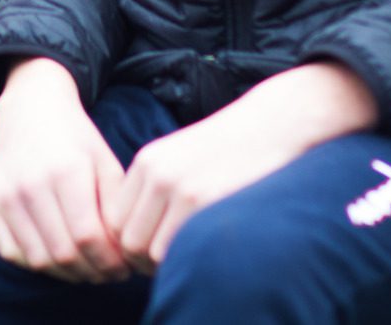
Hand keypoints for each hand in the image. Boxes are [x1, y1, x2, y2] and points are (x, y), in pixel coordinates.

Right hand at [0, 58, 129, 282]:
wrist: (29, 111)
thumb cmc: (75, 140)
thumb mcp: (105, 163)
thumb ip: (115, 208)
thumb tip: (122, 254)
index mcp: (67, 169)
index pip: (88, 236)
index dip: (109, 262)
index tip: (123, 270)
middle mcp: (31, 182)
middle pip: (63, 253)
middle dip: (92, 273)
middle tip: (107, 275)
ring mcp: (5, 193)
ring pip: (37, 259)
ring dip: (66, 275)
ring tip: (86, 271)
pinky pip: (11, 252)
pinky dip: (36, 265)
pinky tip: (56, 260)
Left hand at [105, 61, 376, 271]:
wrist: (275, 123)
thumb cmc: (233, 147)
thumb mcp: (182, 157)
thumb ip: (157, 189)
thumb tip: (136, 239)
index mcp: (148, 162)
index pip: (115, 219)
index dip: (129, 244)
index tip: (152, 252)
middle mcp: (158, 174)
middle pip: (127, 240)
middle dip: (142, 263)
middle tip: (170, 265)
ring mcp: (181, 188)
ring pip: (148, 252)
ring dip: (164, 267)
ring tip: (187, 262)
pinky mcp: (206, 201)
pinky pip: (176, 252)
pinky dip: (184, 263)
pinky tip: (202, 255)